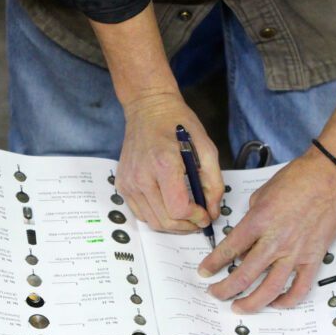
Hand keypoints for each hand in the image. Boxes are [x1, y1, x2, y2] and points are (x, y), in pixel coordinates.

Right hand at [117, 92, 223, 232]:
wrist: (147, 108)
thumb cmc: (177, 124)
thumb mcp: (206, 147)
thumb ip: (213, 182)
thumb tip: (212, 211)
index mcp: (163, 165)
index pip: (178, 209)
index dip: (196, 218)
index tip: (206, 215)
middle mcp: (141, 177)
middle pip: (165, 220)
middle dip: (187, 226)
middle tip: (200, 220)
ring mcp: (129, 182)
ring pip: (152, 221)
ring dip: (173, 225)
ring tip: (187, 216)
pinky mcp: (122, 185)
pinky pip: (140, 213)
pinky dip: (157, 216)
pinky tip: (169, 207)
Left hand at [198, 149, 335, 313]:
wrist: (329, 176)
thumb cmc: (297, 179)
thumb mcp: (261, 194)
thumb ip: (251, 219)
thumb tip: (244, 237)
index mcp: (258, 222)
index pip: (228, 250)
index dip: (213, 264)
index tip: (204, 272)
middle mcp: (275, 241)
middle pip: (244, 276)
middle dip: (225, 289)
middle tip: (215, 294)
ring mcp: (295, 252)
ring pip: (270, 289)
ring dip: (251, 303)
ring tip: (239, 307)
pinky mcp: (313, 258)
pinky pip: (300, 287)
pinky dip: (287, 300)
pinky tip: (276, 303)